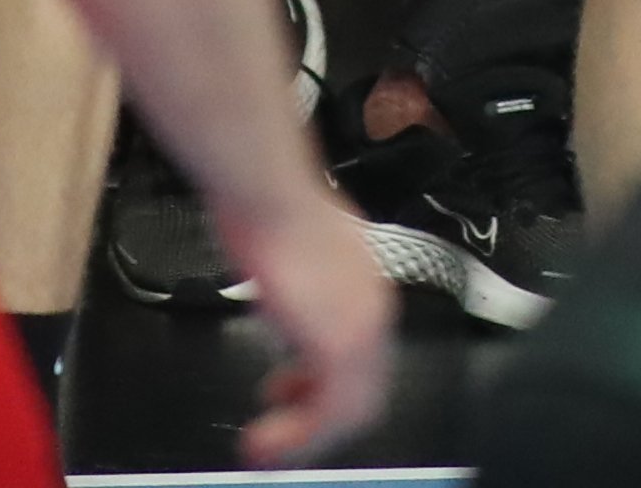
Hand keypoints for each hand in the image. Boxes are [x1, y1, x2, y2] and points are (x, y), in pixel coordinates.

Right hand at [207, 179, 393, 461]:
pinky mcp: (340, 345)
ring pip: (350, 410)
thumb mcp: (292, 258)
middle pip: (361, 392)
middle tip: (281, 438)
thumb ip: (300, 291)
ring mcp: (362, 328)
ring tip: (269, 448)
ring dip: (306, 437)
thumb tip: (288, 309)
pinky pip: (330, 412)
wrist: (266, 192)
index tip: (291, 398)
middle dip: (315, 421)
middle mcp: (374, 310)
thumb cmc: (269, 208)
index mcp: (366, 289)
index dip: (324, 388)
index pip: (363, 360)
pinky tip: (270, 440)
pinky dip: (300, 437)